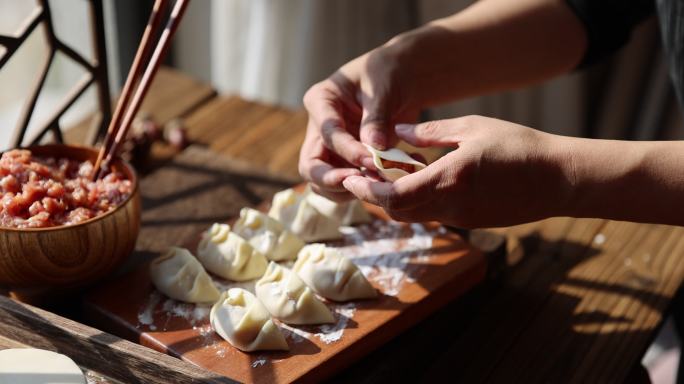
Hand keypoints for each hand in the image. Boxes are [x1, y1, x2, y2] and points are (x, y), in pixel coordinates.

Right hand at [299, 42, 418, 200]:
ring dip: (350, 189)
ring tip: (380, 184)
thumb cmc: (388, 74)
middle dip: (332, 180)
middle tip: (360, 185)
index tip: (371, 160)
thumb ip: (376, 118)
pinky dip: (369, 188)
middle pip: (311, 166)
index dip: (347, 150)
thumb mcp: (382, 89)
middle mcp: (319, 129)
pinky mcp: (348, 163)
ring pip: (325, 184)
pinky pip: (350, 184)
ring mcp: (332, 149)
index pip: (326, 133)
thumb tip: (374, 147)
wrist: (402, 81)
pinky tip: (394, 180)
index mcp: (320, 102)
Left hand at [342, 115, 572, 227]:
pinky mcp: (469, 222)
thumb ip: (430, 131)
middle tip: (362, 175)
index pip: (393, 197)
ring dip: (394, 200)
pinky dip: (416, 201)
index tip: (351, 176)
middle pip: (396, 212)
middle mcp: (451, 206)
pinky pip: (432, 215)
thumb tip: (395, 131)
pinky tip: (419, 180)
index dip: (367, 190)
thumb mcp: (472, 127)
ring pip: (413, 216)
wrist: (559, 180)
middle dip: (374, 196)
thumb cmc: (520, 146)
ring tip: (388, 174)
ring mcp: (461, 219)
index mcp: (449, 179)